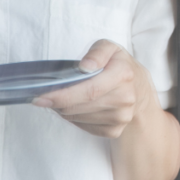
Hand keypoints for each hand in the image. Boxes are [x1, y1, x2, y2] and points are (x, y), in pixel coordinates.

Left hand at [33, 40, 157, 138]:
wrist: (139, 90)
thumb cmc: (118, 65)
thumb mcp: (110, 48)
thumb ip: (97, 52)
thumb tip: (85, 66)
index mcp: (123, 74)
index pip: (89, 90)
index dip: (62, 95)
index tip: (40, 97)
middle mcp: (125, 98)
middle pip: (79, 106)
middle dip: (57, 102)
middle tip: (44, 97)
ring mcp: (121, 117)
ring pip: (78, 118)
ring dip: (64, 110)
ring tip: (64, 98)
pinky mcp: (115, 131)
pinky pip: (84, 127)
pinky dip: (75, 118)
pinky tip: (77, 107)